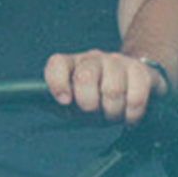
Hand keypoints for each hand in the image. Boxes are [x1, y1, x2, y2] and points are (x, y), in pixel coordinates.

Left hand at [43, 50, 167, 123]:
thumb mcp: (72, 106)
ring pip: (113, 89)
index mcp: (72, 65)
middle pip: (86, 77)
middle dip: (89, 105)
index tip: (65, 101)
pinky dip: (132, 114)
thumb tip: (35, 100)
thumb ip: (52, 103)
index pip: (57, 64)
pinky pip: (137, 96)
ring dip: (113, 112)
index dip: (58, 82)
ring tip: (113, 115)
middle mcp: (94, 59)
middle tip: (95, 113)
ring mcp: (119, 62)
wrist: (133, 90)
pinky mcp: (143, 71)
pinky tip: (130, 117)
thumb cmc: (97, 100)